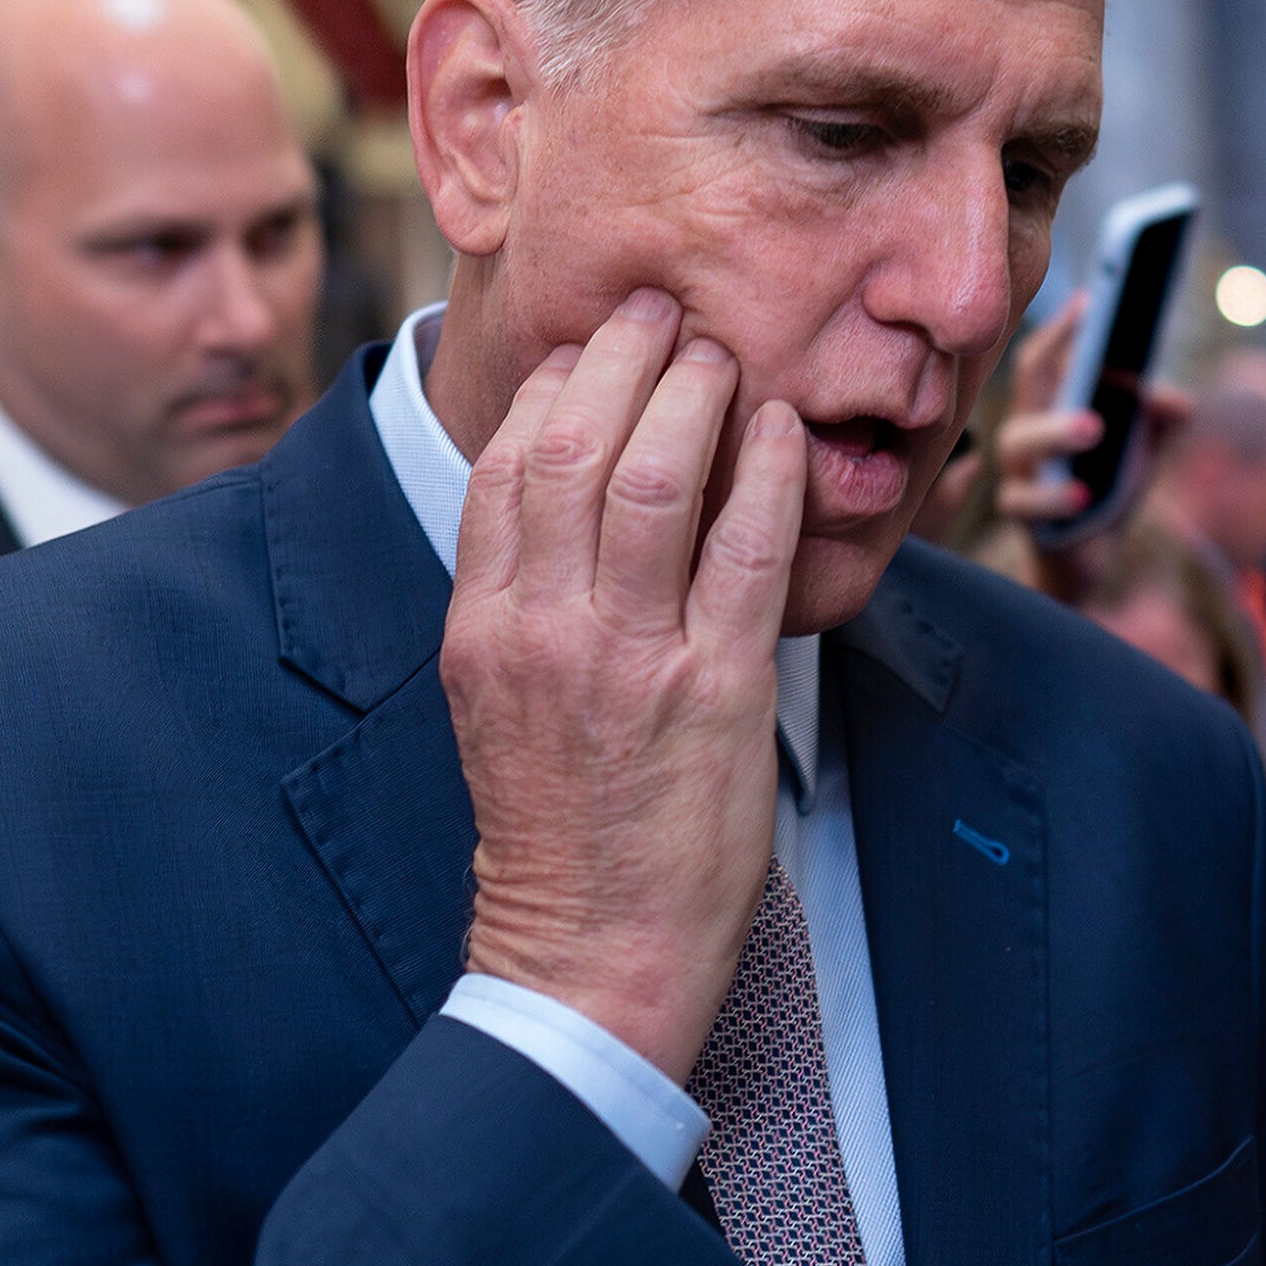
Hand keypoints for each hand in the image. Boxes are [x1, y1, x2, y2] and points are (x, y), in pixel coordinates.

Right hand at [443, 289, 811, 1078]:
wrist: (589, 950)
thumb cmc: (558, 825)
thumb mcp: (499, 697)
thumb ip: (521, 596)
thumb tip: (567, 491)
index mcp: (483, 626)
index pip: (507, 462)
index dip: (555, 382)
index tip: (594, 342)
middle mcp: (545, 629)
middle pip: (576, 443)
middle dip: (625, 357)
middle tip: (667, 315)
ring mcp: (628, 657)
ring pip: (658, 475)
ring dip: (697, 394)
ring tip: (724, 357)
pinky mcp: (714, 690)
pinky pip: (745, 549)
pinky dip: (767, 472)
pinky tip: (782, 432)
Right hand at [980, 300, 1192, 603]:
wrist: (1088, 557)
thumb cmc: (1106, 485)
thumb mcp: (1142, 448)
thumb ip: (1159, 418)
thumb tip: (1179, 402)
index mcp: (1051, 402)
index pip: (1048, 353)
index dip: (1065, 326)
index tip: (1089, 298)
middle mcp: (1026, 427)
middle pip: (1029, 382)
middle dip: (1057, 359)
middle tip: (1095, 348)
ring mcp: (1017, 469)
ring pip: (1020, 442)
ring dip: (1056, 431)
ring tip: (1093, 427)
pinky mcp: (1019, 513)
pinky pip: (1025, 501)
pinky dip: (1056, 498)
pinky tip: (1086, 497)